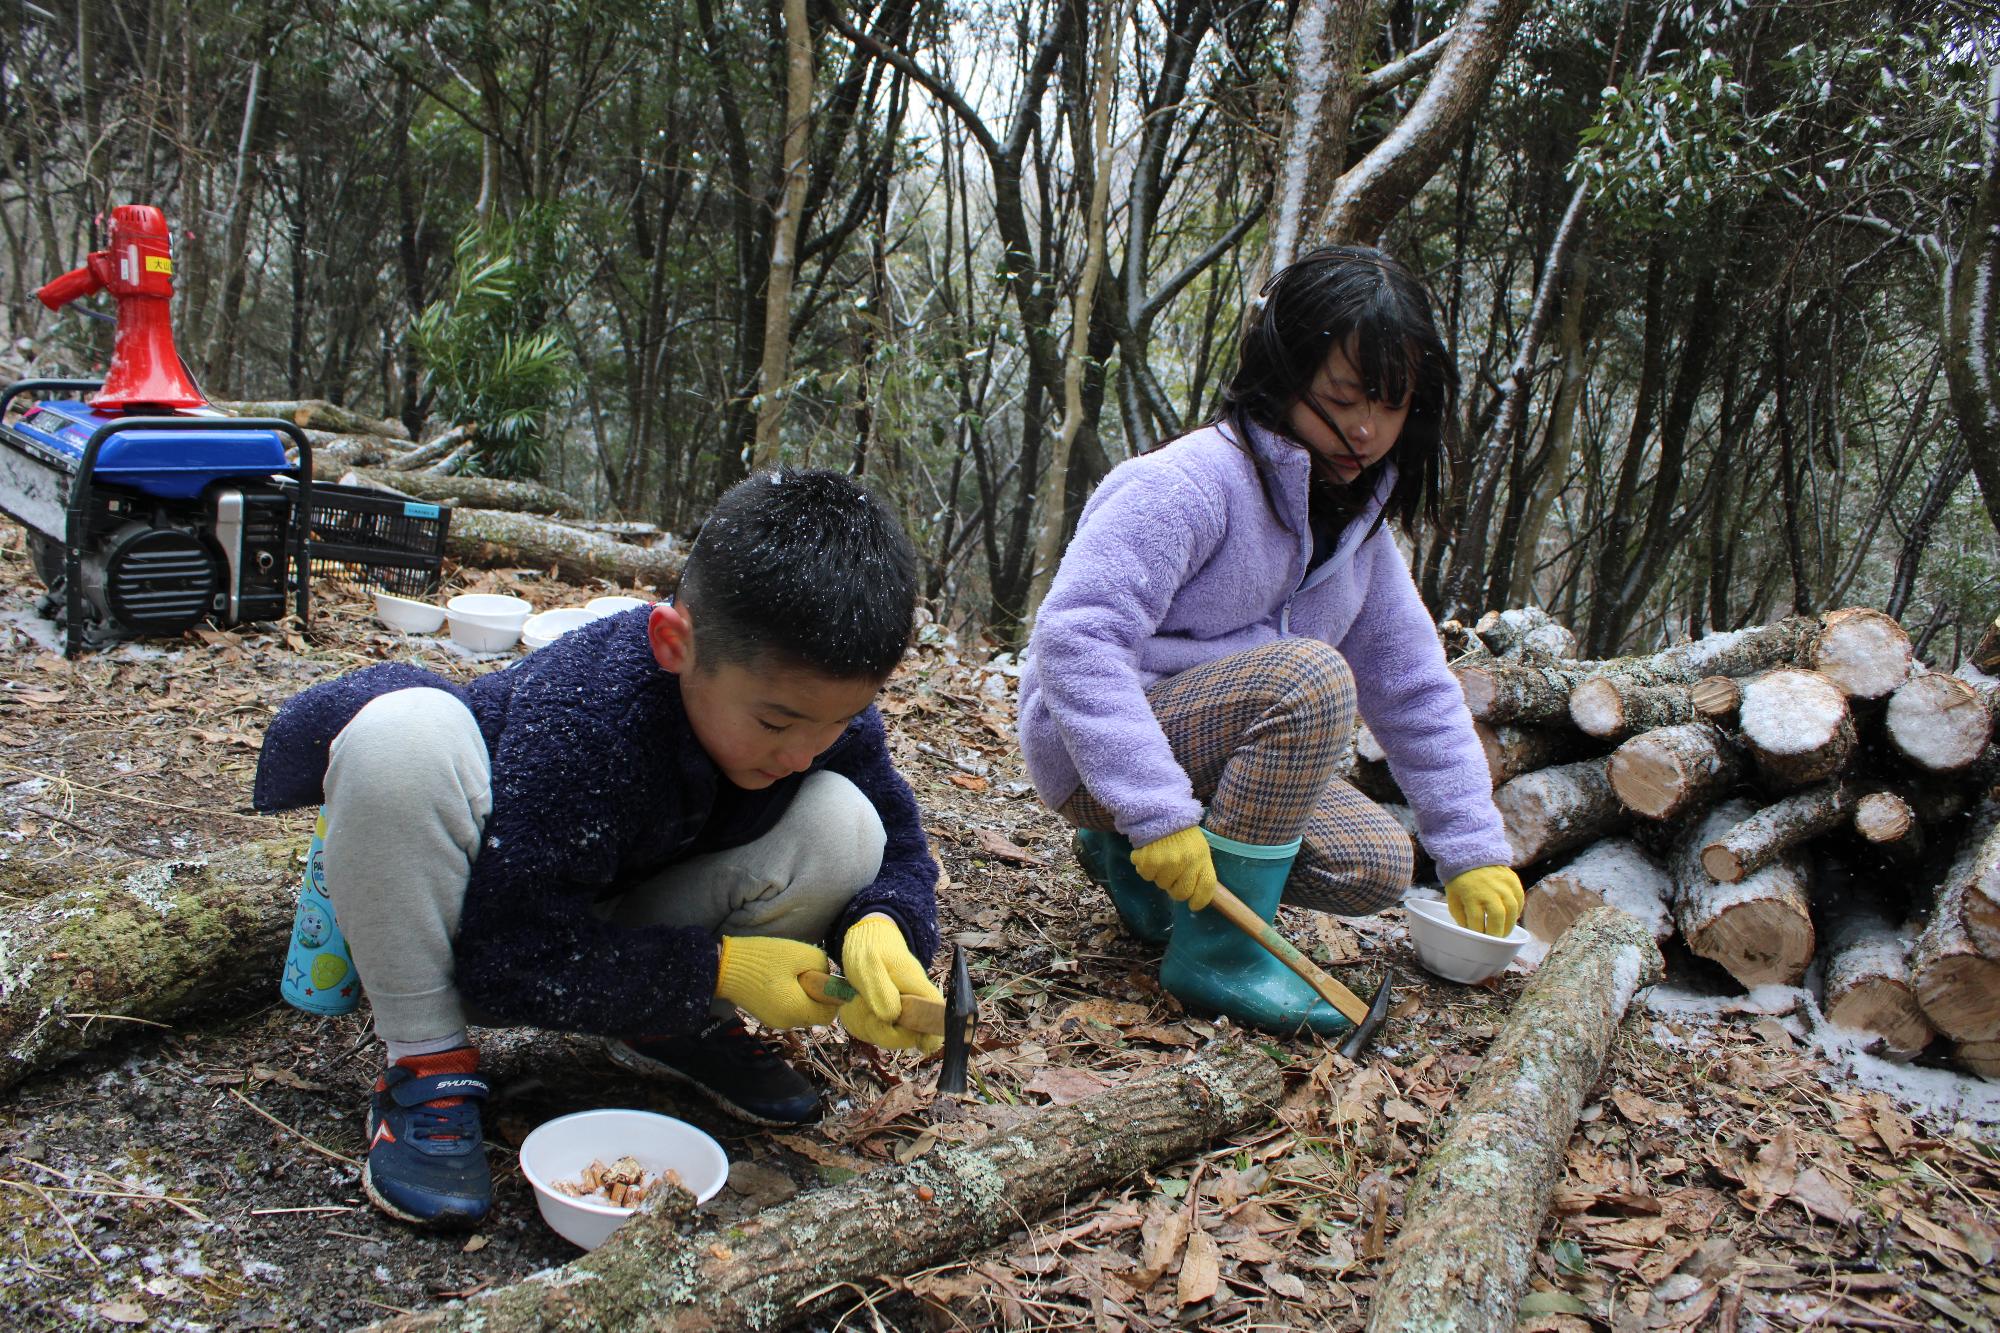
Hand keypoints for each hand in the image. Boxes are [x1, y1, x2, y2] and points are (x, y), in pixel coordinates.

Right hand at [714, 935, 838, 1029]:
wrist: (725, 967)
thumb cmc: (764, 959)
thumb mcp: (800, 954)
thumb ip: (824, 968)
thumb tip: (831, 979)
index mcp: (798, 1010)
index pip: (830, 1013)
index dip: (832, 996)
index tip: (824, 978)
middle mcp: (788, 1022)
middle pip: (816, 1014)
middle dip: (817, 996)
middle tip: (805, 973)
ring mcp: (775, 1021)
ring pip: (801, 1012)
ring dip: (803, 996)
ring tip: (789, 974)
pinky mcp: (765, 1016)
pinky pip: (788, 1010)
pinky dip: (790, 998)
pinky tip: (778, 980)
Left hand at [838, 915, 944, 1053]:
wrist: (867, 940)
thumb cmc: (873, 949)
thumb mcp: (871, 965)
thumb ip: (881, 990)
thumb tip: (891, 1018)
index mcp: (918, 989)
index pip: (935, 1019)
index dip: (930, 1036)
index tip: (914, 1041)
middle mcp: (913, 1006)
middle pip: (906, 1037)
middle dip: (879, 1028)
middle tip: (861, 1005)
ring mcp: (899, 1014)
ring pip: (884, 1037)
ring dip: (863, 1023)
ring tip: (855, 1000)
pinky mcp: (884, 1018)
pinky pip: (870, 1032)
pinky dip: (857, 1021)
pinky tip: (853, 1004)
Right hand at [1130, 826, 1217, 909]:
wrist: (1160, 813)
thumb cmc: (1183, 834)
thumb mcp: (1199, 849)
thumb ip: (1199, 870)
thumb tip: (1196, 895)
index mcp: (1201, 859)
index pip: (1205, 889)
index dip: (1200, 901)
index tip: (1193, 904)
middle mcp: (1186, 863)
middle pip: (1181, 893)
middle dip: (1176, 889)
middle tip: (1173, 876)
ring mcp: (1166, 863)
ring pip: (1162, 885)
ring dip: (1160, 876)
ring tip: (1162, 858)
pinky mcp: (1149, 862)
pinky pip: (1146, 876)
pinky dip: (1146, 868)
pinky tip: (1150, 855)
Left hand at [1445, 866, 1523, 936]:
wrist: (1470, 855)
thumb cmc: (1460, 881)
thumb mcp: (1453, 898)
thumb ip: (1461, 916)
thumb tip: (1473, 932)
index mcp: (1471, 895)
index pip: (1477, 921)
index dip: (1480, 933)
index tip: (1480, 939)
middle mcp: (1489, 890)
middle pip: (1498, 916)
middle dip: (1497, 932)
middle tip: (1495, 940)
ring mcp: (1503, 884)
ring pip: (1512, 909)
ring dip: (1510, 924)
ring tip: (1504, 932)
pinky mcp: (1512, 880)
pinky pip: (1519, 898)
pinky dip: (1517, 910)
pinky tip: (1511, 917)